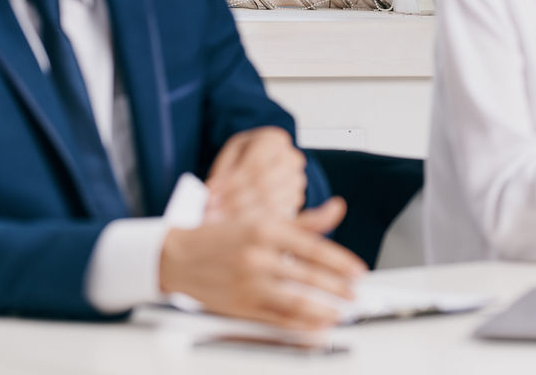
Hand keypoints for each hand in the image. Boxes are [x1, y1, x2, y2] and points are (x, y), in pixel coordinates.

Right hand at [159, 196, 366, 329]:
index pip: (313, 247)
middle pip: (308, 276)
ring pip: (295, 301)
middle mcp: (258, 255)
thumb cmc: (223, 237)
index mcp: (266, 229)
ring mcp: (248, 283)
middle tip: (355, 294)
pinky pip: (276, 320)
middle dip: (337, 288)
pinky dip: (301, 326)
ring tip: (341, 313)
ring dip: (323, 310)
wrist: (177, 256)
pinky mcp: (240, 306)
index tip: (358, 271)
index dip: (340, 262)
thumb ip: (304, 220)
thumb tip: (338, 209)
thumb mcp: (263, 219)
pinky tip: (317, 327)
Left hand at [205, 127, 307, 221]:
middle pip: (264, 185)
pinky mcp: (297, 200)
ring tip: (220, 223)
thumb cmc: (245, 157)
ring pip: (272, 203)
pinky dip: (257, 224)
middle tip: (212, 215)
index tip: (211, 197)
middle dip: (235, 203)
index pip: (256, 164)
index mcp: (274, 139)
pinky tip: (237, 229)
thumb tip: (212, 191)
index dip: (232, 183)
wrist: (267, 164)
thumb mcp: (230, 155)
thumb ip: (222, 171)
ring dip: (244, 216)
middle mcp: (291, 158)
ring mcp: (298, 180)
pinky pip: (279, 215)